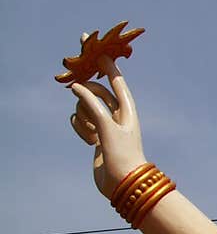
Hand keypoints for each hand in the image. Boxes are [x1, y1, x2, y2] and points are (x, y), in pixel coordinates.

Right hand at [66, 50, 146, 197]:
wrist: (123, 184)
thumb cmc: (121, 154)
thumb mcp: (106, 126)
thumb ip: (92, 104)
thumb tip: (77, 87)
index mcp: (127, 109)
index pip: (116, 81)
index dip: (107, 65)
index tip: (97, 49)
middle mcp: (117, 115)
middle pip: (97, 91)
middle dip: (86, 90)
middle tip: (71, 86)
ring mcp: (105, 125)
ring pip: (86, 107)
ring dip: (82, 116)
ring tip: (91, 132)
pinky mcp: (96, 137)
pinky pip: (80, 122)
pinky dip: (80, 128)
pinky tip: (88, 141)